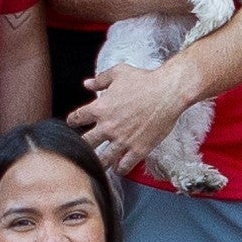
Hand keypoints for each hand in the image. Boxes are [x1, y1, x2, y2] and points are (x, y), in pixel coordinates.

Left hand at [70, 62, 196, 171]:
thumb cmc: (145, 81)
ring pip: (102, 160)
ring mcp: (123, 140)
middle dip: (82, 145)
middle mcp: (108, 127)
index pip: (77, 119)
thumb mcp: (119, 73)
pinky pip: (124, 166)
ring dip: (99, 162)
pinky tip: (119, 167)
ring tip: (98, 163)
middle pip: (86, 143)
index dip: (73, 121)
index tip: (74, 123)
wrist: (168, 92)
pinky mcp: (138, 149)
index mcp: (100, 108)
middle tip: (84, 147)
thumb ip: (100, 80)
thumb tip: (87, 84)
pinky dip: (119, 168)